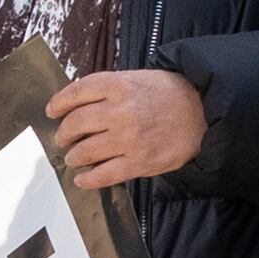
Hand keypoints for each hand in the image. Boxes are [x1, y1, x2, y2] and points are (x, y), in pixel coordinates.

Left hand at [50, 66, 207, 189]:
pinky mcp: (140, 162)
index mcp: (120, 85)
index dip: (59, 103)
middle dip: (64, 133)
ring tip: (75, 158)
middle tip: (63, 138)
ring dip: (74, 157)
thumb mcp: (141, 78)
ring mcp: (129, 138)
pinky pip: (103, 175)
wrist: (206, 113)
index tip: (52, 111)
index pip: (77, 92)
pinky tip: (83, 179)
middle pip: (76, 123)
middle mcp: (121, 111)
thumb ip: (110, 87)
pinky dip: (88, 179)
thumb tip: (78, 102)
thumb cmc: (173, 94)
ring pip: (85, 151)